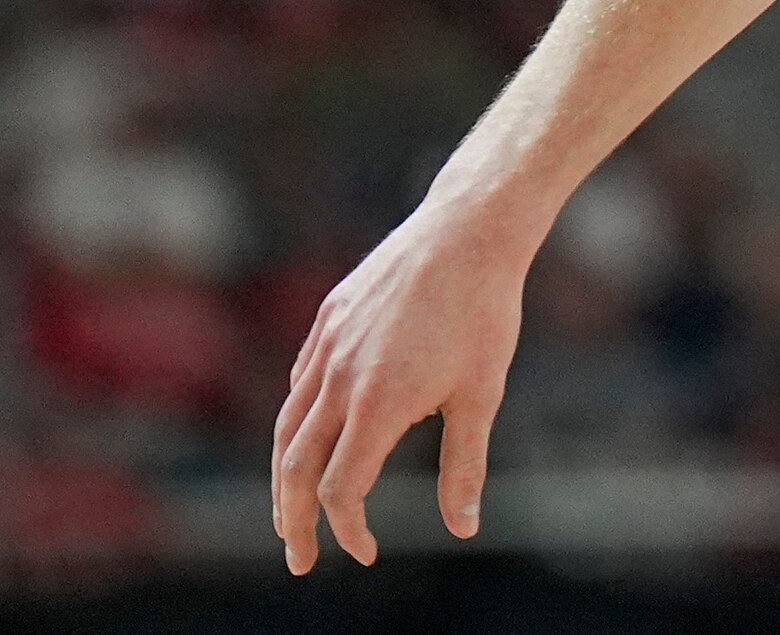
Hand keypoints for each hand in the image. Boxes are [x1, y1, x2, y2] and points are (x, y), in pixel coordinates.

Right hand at [271, 202, 529, 572]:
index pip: (341, 489)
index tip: (366, 553)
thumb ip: (465, 465)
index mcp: (377, 403)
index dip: (348, 529)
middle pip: (295, 467)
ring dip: (284, 476)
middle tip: (299, 559)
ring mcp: (327, 344)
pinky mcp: (328, 318)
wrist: (470, 230)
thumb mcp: (483, 394)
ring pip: (287, 425)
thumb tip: (463, 529)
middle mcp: (339, 377)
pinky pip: (299, 382)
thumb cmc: (485, 312)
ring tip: (289, 511)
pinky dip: (296, 421)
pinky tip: (309, 437)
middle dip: (293, 520)